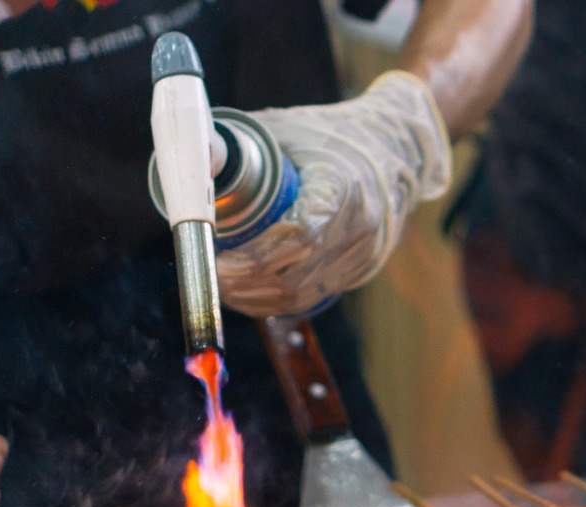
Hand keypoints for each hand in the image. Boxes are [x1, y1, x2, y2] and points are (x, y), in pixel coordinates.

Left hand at [216, 72, 452, 316]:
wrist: (396, 150)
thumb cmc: (334, 135)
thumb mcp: (286, 128)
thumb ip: (238, 144)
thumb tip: (189, 159)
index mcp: (342, 186)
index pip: (298, 236)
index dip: (253, 256)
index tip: (219, 258)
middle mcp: (360, 225)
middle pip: (296, 274)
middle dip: (246, 283)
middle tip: (211, 275)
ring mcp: (365, 252)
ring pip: (303, 293)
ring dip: (259, 297)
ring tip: (226, 285)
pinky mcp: (364, 268)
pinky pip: (316, 295)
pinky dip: (280, 299)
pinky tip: (254, 291)